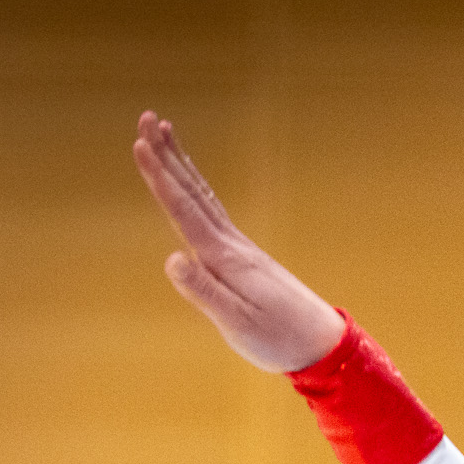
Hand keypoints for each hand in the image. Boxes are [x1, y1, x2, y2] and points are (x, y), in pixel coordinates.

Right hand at [133, 111, 345, 371]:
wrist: (323, 345)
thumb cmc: (280, 340)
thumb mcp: (238, 323)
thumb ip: (205, 292)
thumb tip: (173, 258)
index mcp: (225, 259)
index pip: (184, 210)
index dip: (159, 177)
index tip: (139, 143)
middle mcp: (233, 246)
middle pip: (193, 192)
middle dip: (167, 155)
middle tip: (146, 118)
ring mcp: (242, 249)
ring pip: (204, 198)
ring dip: (182, 165)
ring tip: (164, 135)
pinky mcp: (247, 259)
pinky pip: (214, 214)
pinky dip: (197, 191)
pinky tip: (192, 188)